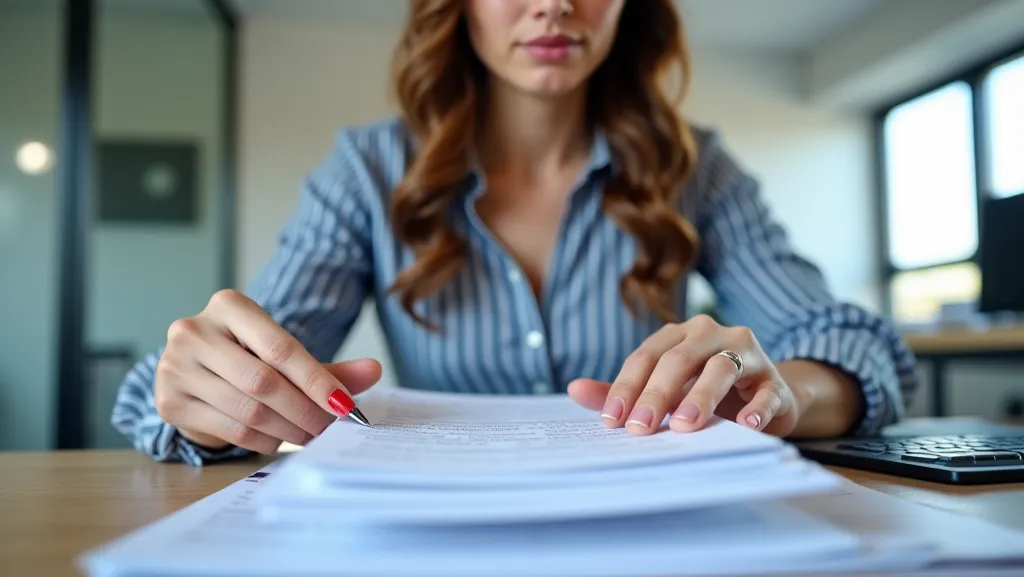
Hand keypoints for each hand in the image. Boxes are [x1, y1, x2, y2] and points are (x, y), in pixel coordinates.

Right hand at [154, 289, 381, 453]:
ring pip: (247, 409)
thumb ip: (327, 367)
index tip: (345, 406)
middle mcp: (194, 331)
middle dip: (304, 410)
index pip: (280, 348)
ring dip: (288, 429)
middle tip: (330, 428)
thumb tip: (374, 371)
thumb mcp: (283, 354)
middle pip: (263, 381)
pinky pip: (229, 429)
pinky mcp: (168, 402)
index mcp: (228, 306)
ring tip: (311, 436)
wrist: (195, 370)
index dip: (317, 381)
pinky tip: (280, 440)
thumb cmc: (247, 356)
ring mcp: (175, 367)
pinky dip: (263, 440)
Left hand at [568, 315, 798, 435]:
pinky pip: (765, 391)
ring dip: (701, 397)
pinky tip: (747, 424)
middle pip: (679, 360)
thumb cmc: (703, 392)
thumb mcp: (663, 391)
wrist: (763, 399)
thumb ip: (622, 391)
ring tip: (685, 425)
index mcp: (679, 335)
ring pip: (721, 368)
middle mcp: (712, 335)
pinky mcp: (773, 379)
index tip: (612, 420)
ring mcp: (747, 354)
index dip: (626, 387)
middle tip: (641, 428)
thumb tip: (574, 390)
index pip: (646, 356)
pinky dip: (757, 407)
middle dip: (657, 395)